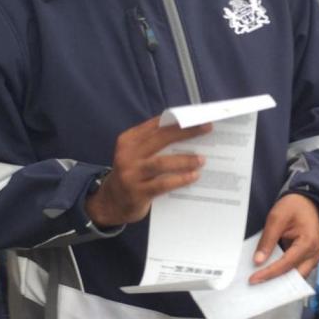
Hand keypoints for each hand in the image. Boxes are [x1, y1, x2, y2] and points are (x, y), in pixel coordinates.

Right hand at [86, 115, 211, 227]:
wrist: (112, 202)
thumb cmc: (133, 174)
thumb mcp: (137, 154)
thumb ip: (155, 143)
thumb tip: (188, 132)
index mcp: (129, 139)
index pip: (156, 124)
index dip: (178, 119)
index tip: (197, 116)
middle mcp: (127, 154)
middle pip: (160, 138)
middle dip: (185, 132)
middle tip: (206, 128)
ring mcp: (131, 173)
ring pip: (161, 162)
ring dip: (184, 160)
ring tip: (201, 159)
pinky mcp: (137, 192)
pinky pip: (162, 184)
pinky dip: (180, 179)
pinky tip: (193, 176)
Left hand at [250, 193, 318, 283]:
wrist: (308, 202)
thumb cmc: (294, 207)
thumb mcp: (277, 218)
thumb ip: (267, 240)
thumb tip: (258, 261)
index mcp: (308, 243)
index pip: (286, 264)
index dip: (269, 273)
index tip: (253, 279)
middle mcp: (314, 254)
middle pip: (294, 276)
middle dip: (276, 283)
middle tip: (256, 286)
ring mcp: (313, 258)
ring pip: (296, 277)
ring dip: (280, 280)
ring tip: (261, 283)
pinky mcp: (308, 259)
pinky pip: (296, 271)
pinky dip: (283, 274)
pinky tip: (269, 275)